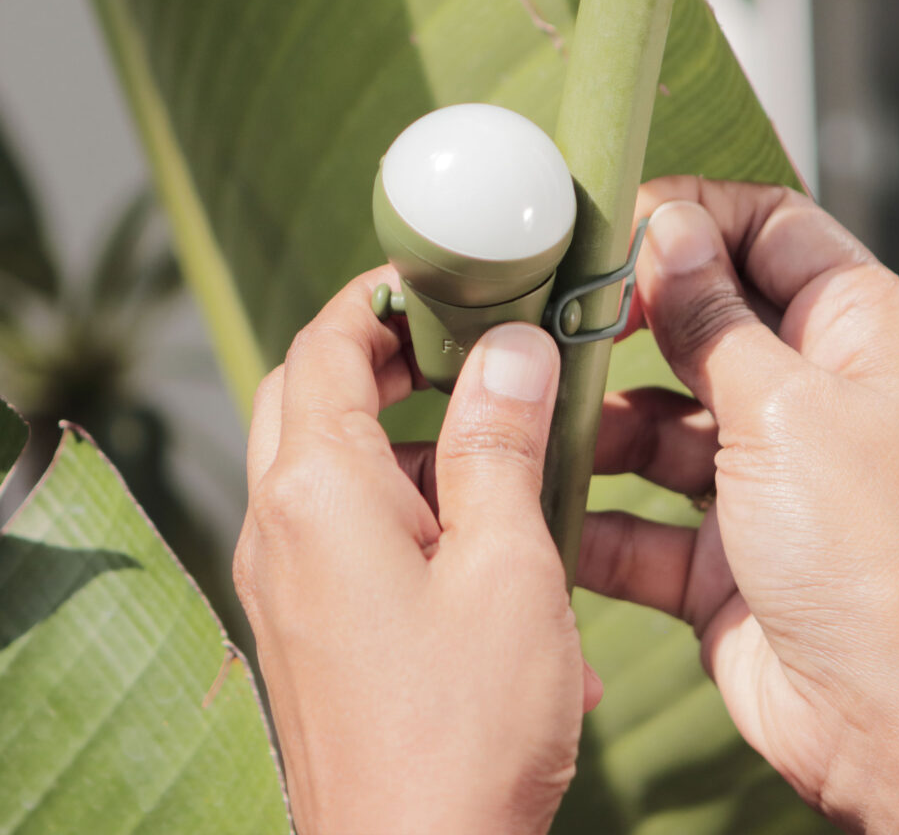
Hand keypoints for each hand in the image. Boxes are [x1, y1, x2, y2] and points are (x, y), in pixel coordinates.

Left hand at [234, 268, 599, 834]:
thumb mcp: (505, 565)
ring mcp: (284, 577)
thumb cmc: (464, 725)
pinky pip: (339, 526)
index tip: (440, 279)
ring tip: (491, 442)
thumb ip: (499, 444)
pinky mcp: (305, 619)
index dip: (380, 298)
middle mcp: (280, 525)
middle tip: (464, 347)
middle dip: (382, 357)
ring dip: (399, 432)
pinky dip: (400, 501)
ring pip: (324, 460)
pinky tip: (483, 543)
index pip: (325, 345)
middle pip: (309, 394)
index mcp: (317, 491)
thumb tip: (511, 350)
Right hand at [577, 177, 898, 833]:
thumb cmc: (868, 555)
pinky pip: (639, 507)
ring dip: (600, 421)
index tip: (618, 224)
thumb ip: (712, 317)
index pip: (771, 229)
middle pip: (700, 320)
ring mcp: (757, 468)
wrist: (879, 722)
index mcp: (854, 333)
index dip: (695, 216)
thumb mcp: (783, 408)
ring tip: (541, 418)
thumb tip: (667, 230)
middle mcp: (806, 392)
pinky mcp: (713, 539)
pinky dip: (596, 510)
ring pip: (657, 416)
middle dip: (628, 321)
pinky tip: (547, 503)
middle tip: (556, 318)